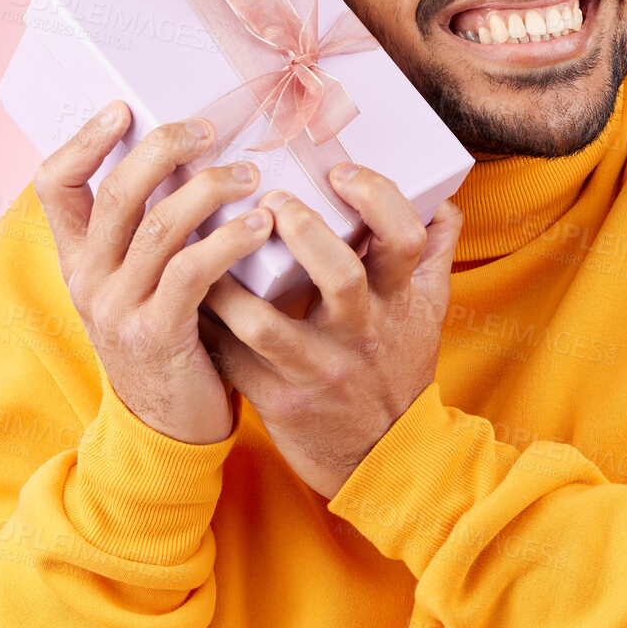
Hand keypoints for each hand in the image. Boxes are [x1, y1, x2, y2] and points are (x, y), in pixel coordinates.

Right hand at [32, 101, 274, 444]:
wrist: (168, 428)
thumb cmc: (168, 338)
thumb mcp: (140, 285)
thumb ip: (148, 235)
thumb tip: (188, 161)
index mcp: (78, 260)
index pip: (53, 185)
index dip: (83, 140)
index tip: (123, 108)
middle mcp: (88, 280)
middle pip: (116, 193)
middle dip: (163, 149)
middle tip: (208, 130)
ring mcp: (120, 309)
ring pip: (157, 226)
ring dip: (209, 189)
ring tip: (250, 175)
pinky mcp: (159, 335)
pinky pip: (192, 271)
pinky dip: (229, 239)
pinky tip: (260, 224)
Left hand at [196, 163, 463, 497]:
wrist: (383, 457)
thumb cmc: (398, 369)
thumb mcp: (428, 312)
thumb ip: (433, 253)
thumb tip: (441, 199)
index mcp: (398, 301)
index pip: (404, 239)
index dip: (376, 197)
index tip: (340, 171)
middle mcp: (361, 334)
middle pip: (340, 276)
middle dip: (302, 232)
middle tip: (270, 199)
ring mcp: (317, 369)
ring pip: (265, 325)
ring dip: (229, 282)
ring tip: (206, 243)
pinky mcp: (279, 399)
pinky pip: (232, 359)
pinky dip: (207, 325)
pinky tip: (185, 294)